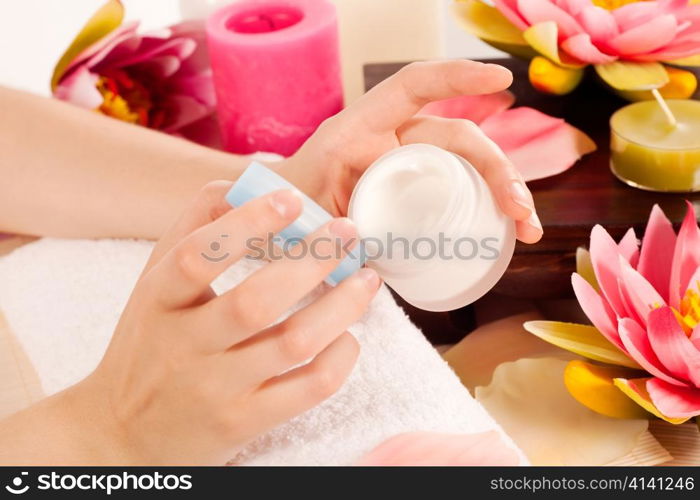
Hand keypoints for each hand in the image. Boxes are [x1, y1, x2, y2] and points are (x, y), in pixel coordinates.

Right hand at [62, 182, 380, 464]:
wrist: (122, 434)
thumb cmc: (150, 345)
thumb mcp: (154, 286)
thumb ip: (192, 231)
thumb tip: (240, 184)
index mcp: (158, 301)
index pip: (196, 256)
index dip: (246, 224)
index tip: (292, 200)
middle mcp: (184, 346)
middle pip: (255, 302)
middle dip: (313, 261)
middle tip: (348, 232)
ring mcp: (215, 390)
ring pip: (293, 344)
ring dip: (342, 306)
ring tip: (366, 279)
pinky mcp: (243, 423)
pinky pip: (308, 389)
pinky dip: (340, 357)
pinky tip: (348, 335)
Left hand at [279, 60, 542, 243]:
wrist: (282, 223)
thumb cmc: (286, 212)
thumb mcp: (299, 216)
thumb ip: (320, 235)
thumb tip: (356, 258)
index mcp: (357, 132)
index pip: (411, 87)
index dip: (454, 79)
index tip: (501, 82)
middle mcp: (390, 141)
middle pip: (456, 138)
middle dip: (496, 167)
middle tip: (519, 210)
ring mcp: (407, 165)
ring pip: (467, 165)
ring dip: (504, 191)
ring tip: (526, 230)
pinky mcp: (417, 191)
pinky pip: (460, 189)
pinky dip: (487, 208)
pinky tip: (508, 235)